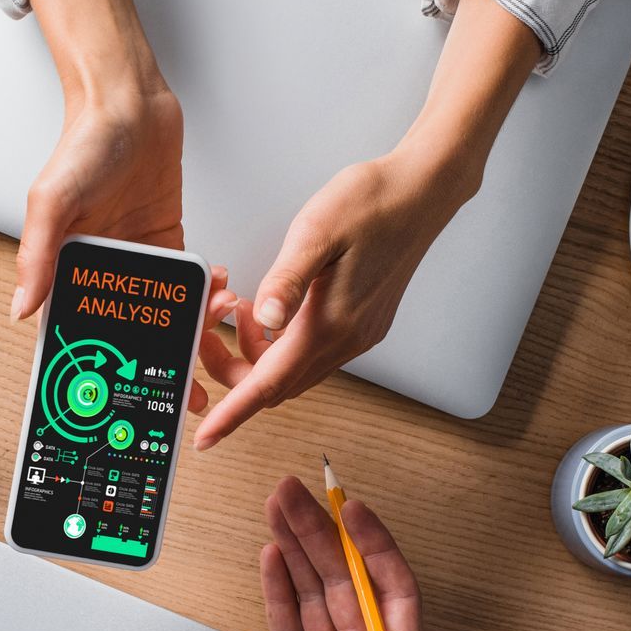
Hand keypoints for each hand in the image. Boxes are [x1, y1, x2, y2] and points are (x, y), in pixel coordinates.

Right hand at [18, 0, 213, 412]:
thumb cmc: (82, 142)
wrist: (127, 102)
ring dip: (189, 340)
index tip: (115, 403)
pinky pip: (190, 286)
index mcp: (67, 269)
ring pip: (165, 317)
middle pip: (128, 335)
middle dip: (154, 369)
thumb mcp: (51, 200)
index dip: (96, 371)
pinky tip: (224, 306)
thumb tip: (22, 310)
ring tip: (215, 364)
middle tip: (182, 401)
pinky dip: (207, 299)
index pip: (79, 333)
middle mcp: (103, 272)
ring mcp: (139, 262)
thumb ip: (38, 257)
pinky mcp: (171, 245)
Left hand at [195, 152, 463, 448]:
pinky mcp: (365, 324)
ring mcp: (359, 335)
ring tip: (242, 310)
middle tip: (210, 333)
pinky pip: (315, 355)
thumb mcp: (316, 232)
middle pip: (278, 386)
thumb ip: (286, 280)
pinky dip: (284, 346)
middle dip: (236, 375)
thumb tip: (264, 319)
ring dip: (260, 357)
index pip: (269, 385)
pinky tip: (275, 312)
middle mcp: (348, 339)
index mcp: (330, 324)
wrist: (423, 193)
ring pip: (296, 373)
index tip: (207, 437)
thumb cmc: (373, 203)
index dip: (232, 413)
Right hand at [255, 476, 423, 630]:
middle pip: (346, 584)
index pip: (390, 593)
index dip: (373, 547)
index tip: (351, 507)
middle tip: (298, 490)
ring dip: (299, 550)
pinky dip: (280, 590)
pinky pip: (289, 627)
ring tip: (278, 506)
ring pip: (315, 597)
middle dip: (324, 533)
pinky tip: (270, 557)